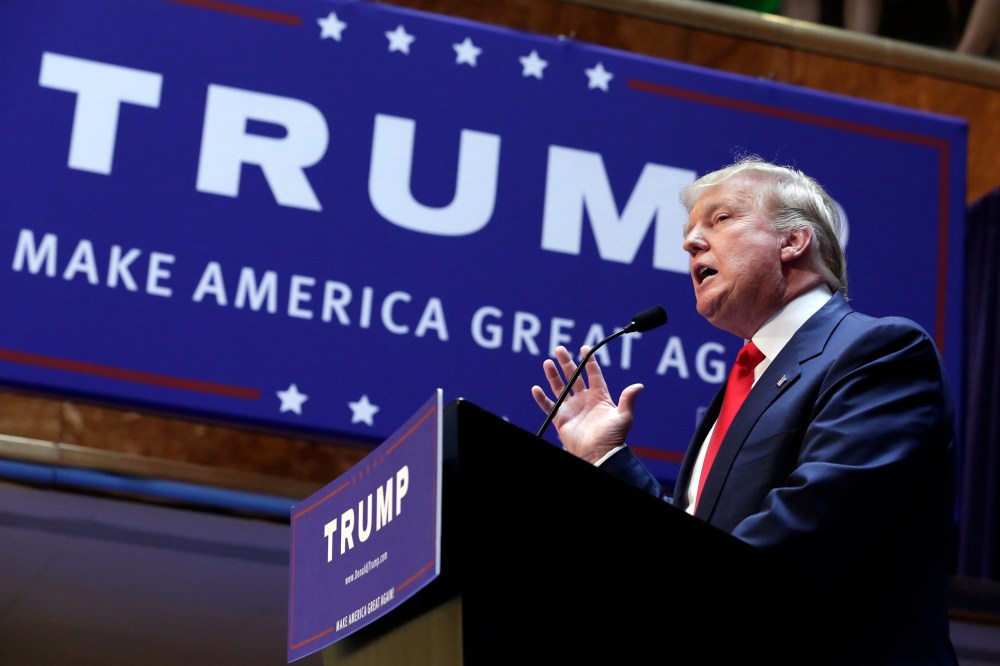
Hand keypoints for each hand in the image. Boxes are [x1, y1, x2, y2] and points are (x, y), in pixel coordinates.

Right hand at [531, 345, 643, 463]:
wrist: (598, 454)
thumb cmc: (613, 437)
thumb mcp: (623, 417)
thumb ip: (628, 400)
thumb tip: (639, 386)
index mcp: (599, 396)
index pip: (593, 374)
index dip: (589, 361)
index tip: (584, 348)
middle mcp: (584, 400)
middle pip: (574, 377)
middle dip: (566, 363)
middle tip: (559, 349)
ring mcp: (572, 408)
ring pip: (559, 387)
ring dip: (553, 375)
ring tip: (547, 362)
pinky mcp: (561, 419)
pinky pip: (548, 406)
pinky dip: (541, 398)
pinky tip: (536, 389)